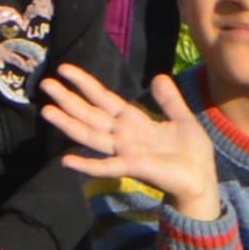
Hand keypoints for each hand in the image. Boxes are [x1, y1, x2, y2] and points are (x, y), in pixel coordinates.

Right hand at [39, 60, 225, 223]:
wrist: (202, 180)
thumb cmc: (192, 153)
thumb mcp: (182, 119)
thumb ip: (168, 100)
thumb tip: (158, 76)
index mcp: (134, 121)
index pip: (104, 99)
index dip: (85, 84)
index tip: (64, 69)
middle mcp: (123, 135)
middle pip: (90, 114)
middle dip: (68, 99)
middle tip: (45, 83)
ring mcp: (125, 152)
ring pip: (90, 135)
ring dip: (68, 124)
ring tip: (46, 111)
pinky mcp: (132, 168)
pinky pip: (106, 166)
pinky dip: (86, 164)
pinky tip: (66, 161)